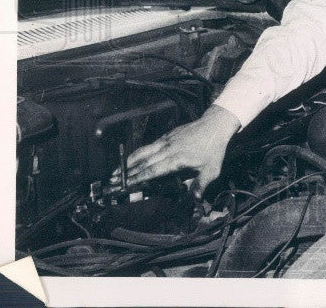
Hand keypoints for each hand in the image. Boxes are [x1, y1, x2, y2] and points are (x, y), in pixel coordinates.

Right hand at [122, 105, 240, 196]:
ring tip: (115, 172)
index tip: (124, 185)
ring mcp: (166, 141)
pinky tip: (131, 159)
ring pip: (143, 152)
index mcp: (176, 160)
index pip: (152, 171)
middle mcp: (168, 150)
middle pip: (143, 163)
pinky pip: (149, 146)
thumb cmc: (214, 148)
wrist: (215, 125)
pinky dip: (137, 153)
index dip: (137, 179)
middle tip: (111, 183)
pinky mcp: (167, 136)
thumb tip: (195, 200)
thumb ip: (201, 185)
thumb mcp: (211, 170)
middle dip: (126, 174)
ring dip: (128, 163)